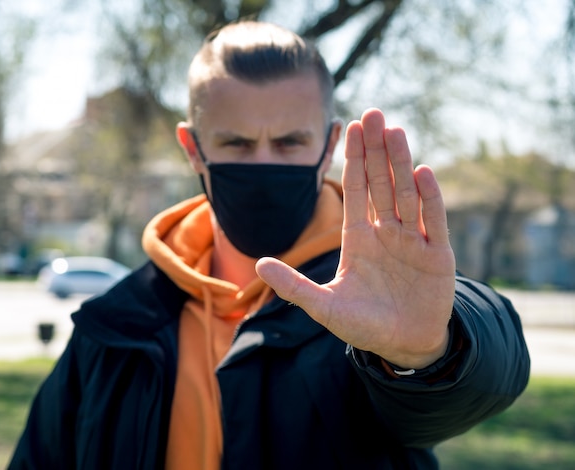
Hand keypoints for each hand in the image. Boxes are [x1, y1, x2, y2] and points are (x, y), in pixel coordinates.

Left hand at [256, 108, 455, 368]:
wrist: (403, 346)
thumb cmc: (363, 325)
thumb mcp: (323, 307)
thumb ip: (294, 286)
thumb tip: (258, 265)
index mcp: (358, 239)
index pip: (355, 191)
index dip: (353, 160)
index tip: (349, 127)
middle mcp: (385, 232)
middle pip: (379, 183)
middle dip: (375, 150)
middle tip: (373, 114)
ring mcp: (412, 241)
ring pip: (405, 194)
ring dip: (400, 163)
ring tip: (394, 132)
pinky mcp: (436, 255)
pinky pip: (433, 221)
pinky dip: (429, 198)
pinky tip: (422, 172)